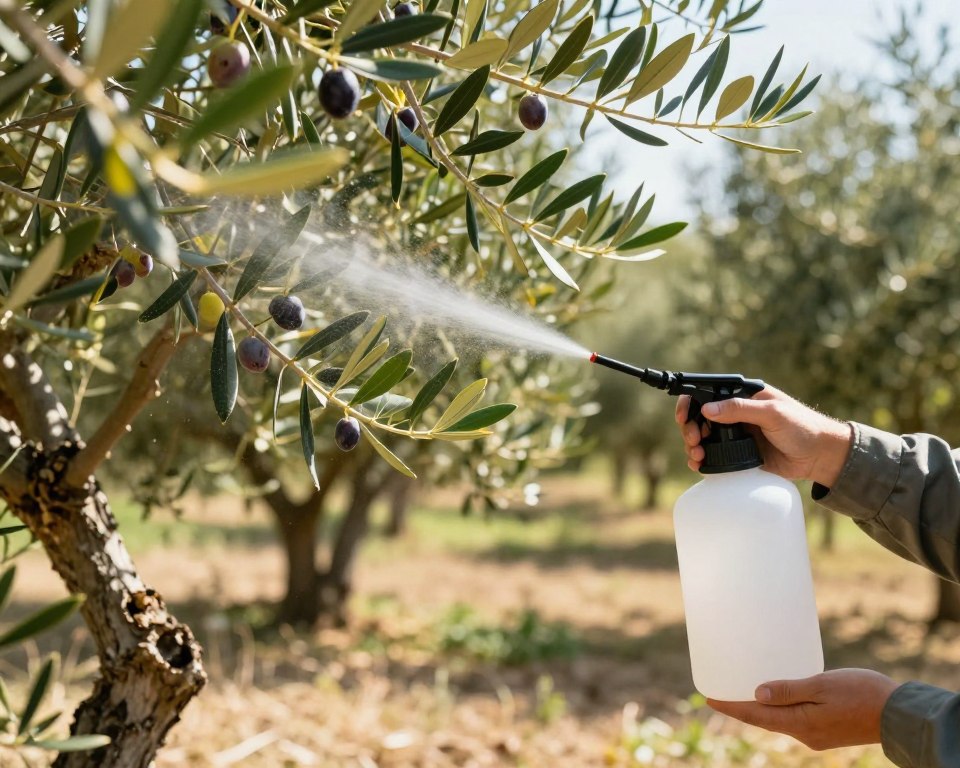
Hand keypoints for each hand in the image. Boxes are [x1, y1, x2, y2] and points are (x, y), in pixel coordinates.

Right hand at [675, 385, 852, 486]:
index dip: (691, 403)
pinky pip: (714, 455)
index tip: (684, 418)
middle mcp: (736, 413)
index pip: (708, 393)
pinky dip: (703, 460)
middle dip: (690, 428)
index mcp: (743, 396)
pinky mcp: (740, 453)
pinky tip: (700, 465)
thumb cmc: (803, 427)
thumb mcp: (772, 414)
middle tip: (694, 441)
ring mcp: (737, 434)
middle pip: (700, 416)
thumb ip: (740, 409)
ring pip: (703, 437)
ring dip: (694, 445)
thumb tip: (707, 410)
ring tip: (696, 456)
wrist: (820, 457)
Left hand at [708, 669, 898, 750]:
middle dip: (742, 708)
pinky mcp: (828, 731)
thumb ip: (789, 690)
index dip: (731, 707)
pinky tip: (779, 696)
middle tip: (721, 694)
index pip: (755, 716)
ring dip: (762, 709)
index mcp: (800, 724)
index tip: (709, 699)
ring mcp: (817, 735)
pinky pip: (796, 719)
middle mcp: (805, 734)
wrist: (900, 714)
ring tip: (744, 693)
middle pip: (765, 721)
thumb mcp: (822, 686)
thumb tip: (757, 694)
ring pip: (780, 721)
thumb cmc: (862, 694)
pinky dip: (781, 709)